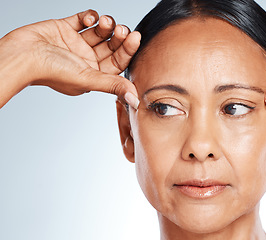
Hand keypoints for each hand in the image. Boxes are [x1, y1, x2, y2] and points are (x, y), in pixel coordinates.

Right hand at [0, 9, 140, 108]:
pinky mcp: (65, 29)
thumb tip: (136, 100)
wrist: (21, 55)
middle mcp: (86, 60)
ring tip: (104, 22)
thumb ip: (114, 86)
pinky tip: (89, 18)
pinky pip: (83, 20)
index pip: (118, 61)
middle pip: (111, 46)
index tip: (135, 37)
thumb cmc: (51, 71)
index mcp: (93, 75)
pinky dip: (89, 16)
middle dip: (119, 36)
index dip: (128, 49)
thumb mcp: (88, 79)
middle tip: (121, 30)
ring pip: (100, 32)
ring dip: (106, 25)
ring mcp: (76, 44)